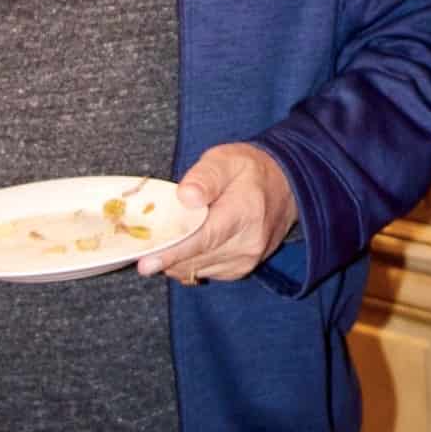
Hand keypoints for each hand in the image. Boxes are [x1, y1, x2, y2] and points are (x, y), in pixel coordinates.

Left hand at [138, 143, 297, 283]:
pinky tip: (187, 241)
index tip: (146, 264)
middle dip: (165, 253)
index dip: (172, 253)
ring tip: (169, 234)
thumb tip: (186, 197)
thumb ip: (205, 176)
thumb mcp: (226, 160)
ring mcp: (244, 261)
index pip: (203, 239)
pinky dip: (187, 261)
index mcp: (243, 212)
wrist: (286, 188)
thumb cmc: (250, 171)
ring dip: (175, 257)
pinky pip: (201, 271)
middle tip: (143, 240)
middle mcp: (247, 244)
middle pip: (194, 258)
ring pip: (193, 269)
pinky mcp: (239, 271)